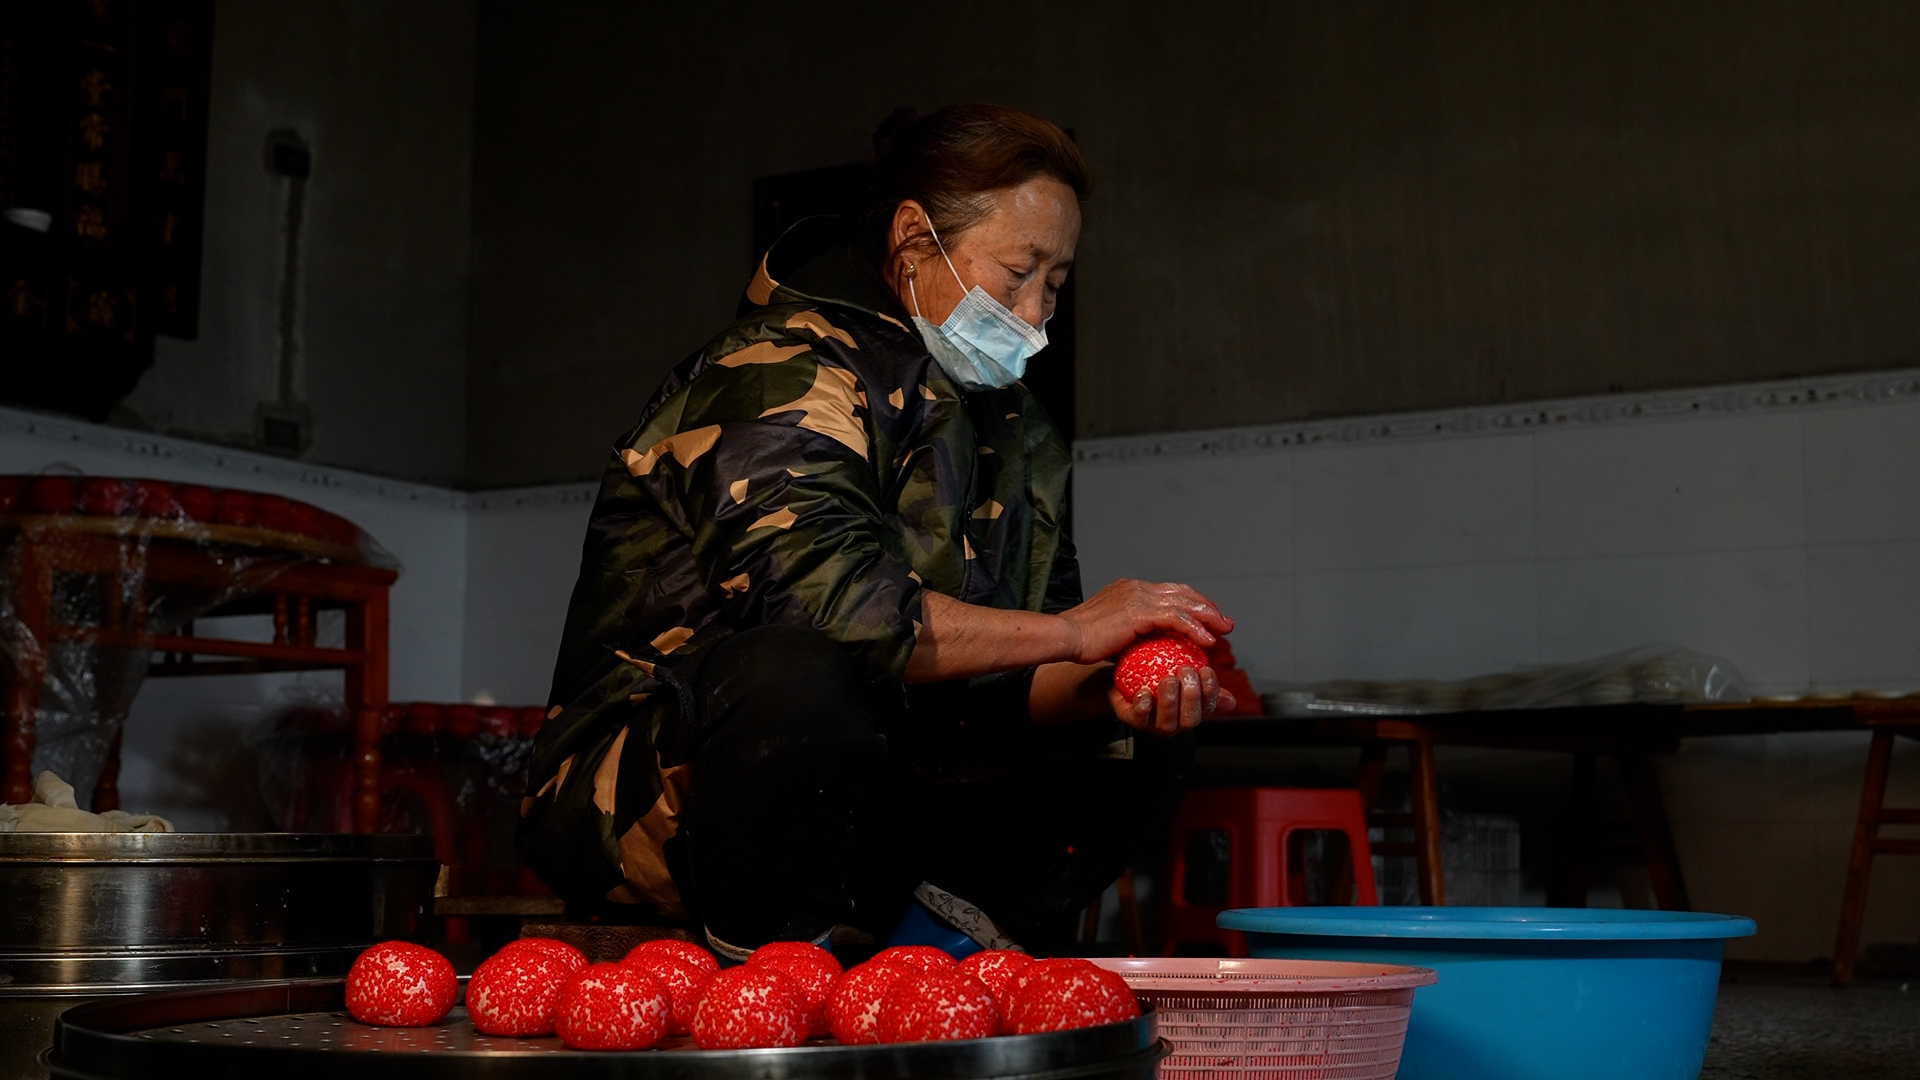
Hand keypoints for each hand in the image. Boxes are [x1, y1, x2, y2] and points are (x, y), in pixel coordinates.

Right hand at [1058, 579, 1233, 664]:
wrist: (1066, 637)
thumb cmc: (1080, 640)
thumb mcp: (1110, 632)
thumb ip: (1129, 632)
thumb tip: (1142, 645)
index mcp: (1129, 589)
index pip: (1169, 591)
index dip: (1191, 602)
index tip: (1205, 616)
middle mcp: (1136, 588)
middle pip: (1182, 593)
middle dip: (1206, 607)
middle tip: (1224, 621)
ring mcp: (1139, 597)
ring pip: (1184, 603)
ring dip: (1207, 616)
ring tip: (1223, 630)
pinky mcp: (1140, 612)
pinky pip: (1177, 619)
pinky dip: (1195, 628)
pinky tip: (1207, 640)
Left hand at [1106, 663, 1238, 735]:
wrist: (1122, 671)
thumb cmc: (1157, 668)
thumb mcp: (1181, 666)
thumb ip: (1203, 675)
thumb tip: (1231, 698)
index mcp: (1191, 710)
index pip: (1208, 707)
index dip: (1211, 691)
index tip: (1206, 670)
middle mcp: (1175, 721)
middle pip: (1190, 719)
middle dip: (1191, 696)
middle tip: (1187, 671)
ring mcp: (1154, 724)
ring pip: (1167, 722)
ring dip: (1169, 701)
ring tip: (1167, 679)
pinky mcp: (1133, 720)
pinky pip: (1139, 718)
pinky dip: (1143, 706)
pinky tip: (1144, 692)